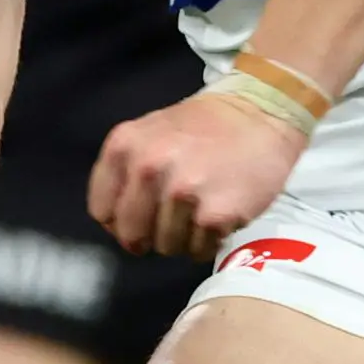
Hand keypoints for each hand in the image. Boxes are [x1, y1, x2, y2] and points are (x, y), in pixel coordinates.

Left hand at [89, 90, 307, 259]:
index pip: (101, 211)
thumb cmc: (204, 127)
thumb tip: (115, 224)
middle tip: (174, 218)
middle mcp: (148, 167)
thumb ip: (126, 171)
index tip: (140, 217)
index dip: (120, 221)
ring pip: (166, 247)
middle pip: (131, 234)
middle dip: (150, 235)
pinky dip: (210, 241)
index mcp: (125, 145)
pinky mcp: (215, 213)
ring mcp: (182, 191)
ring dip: (184, 238)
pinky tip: (220, 215)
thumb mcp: (150, 132)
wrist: (261, 112)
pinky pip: (199, 250)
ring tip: (201, 209)